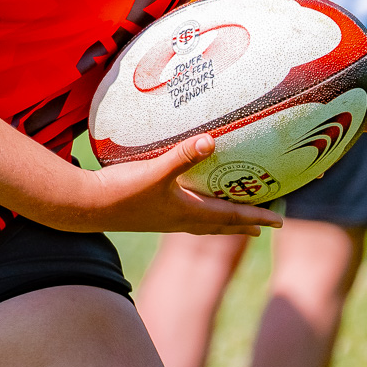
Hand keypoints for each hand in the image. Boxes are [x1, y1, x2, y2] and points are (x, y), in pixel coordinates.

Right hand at [55, 135, 283, 236]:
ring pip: (203, 224)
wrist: (87, 206)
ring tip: (233, 220)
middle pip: (221, 226)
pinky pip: (184, 216)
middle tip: (265, 226)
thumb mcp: (155, 171)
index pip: (231, 217)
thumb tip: (213, 140)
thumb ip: (183, 155)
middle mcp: (179, 220)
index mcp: (188, 213)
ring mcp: (163, 219)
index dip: (256, 218)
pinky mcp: (149, 214)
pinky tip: (187, 201)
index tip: (280, 222)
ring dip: (222, 222)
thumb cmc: (123, 191)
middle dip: (244, 224)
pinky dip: (198, 212)